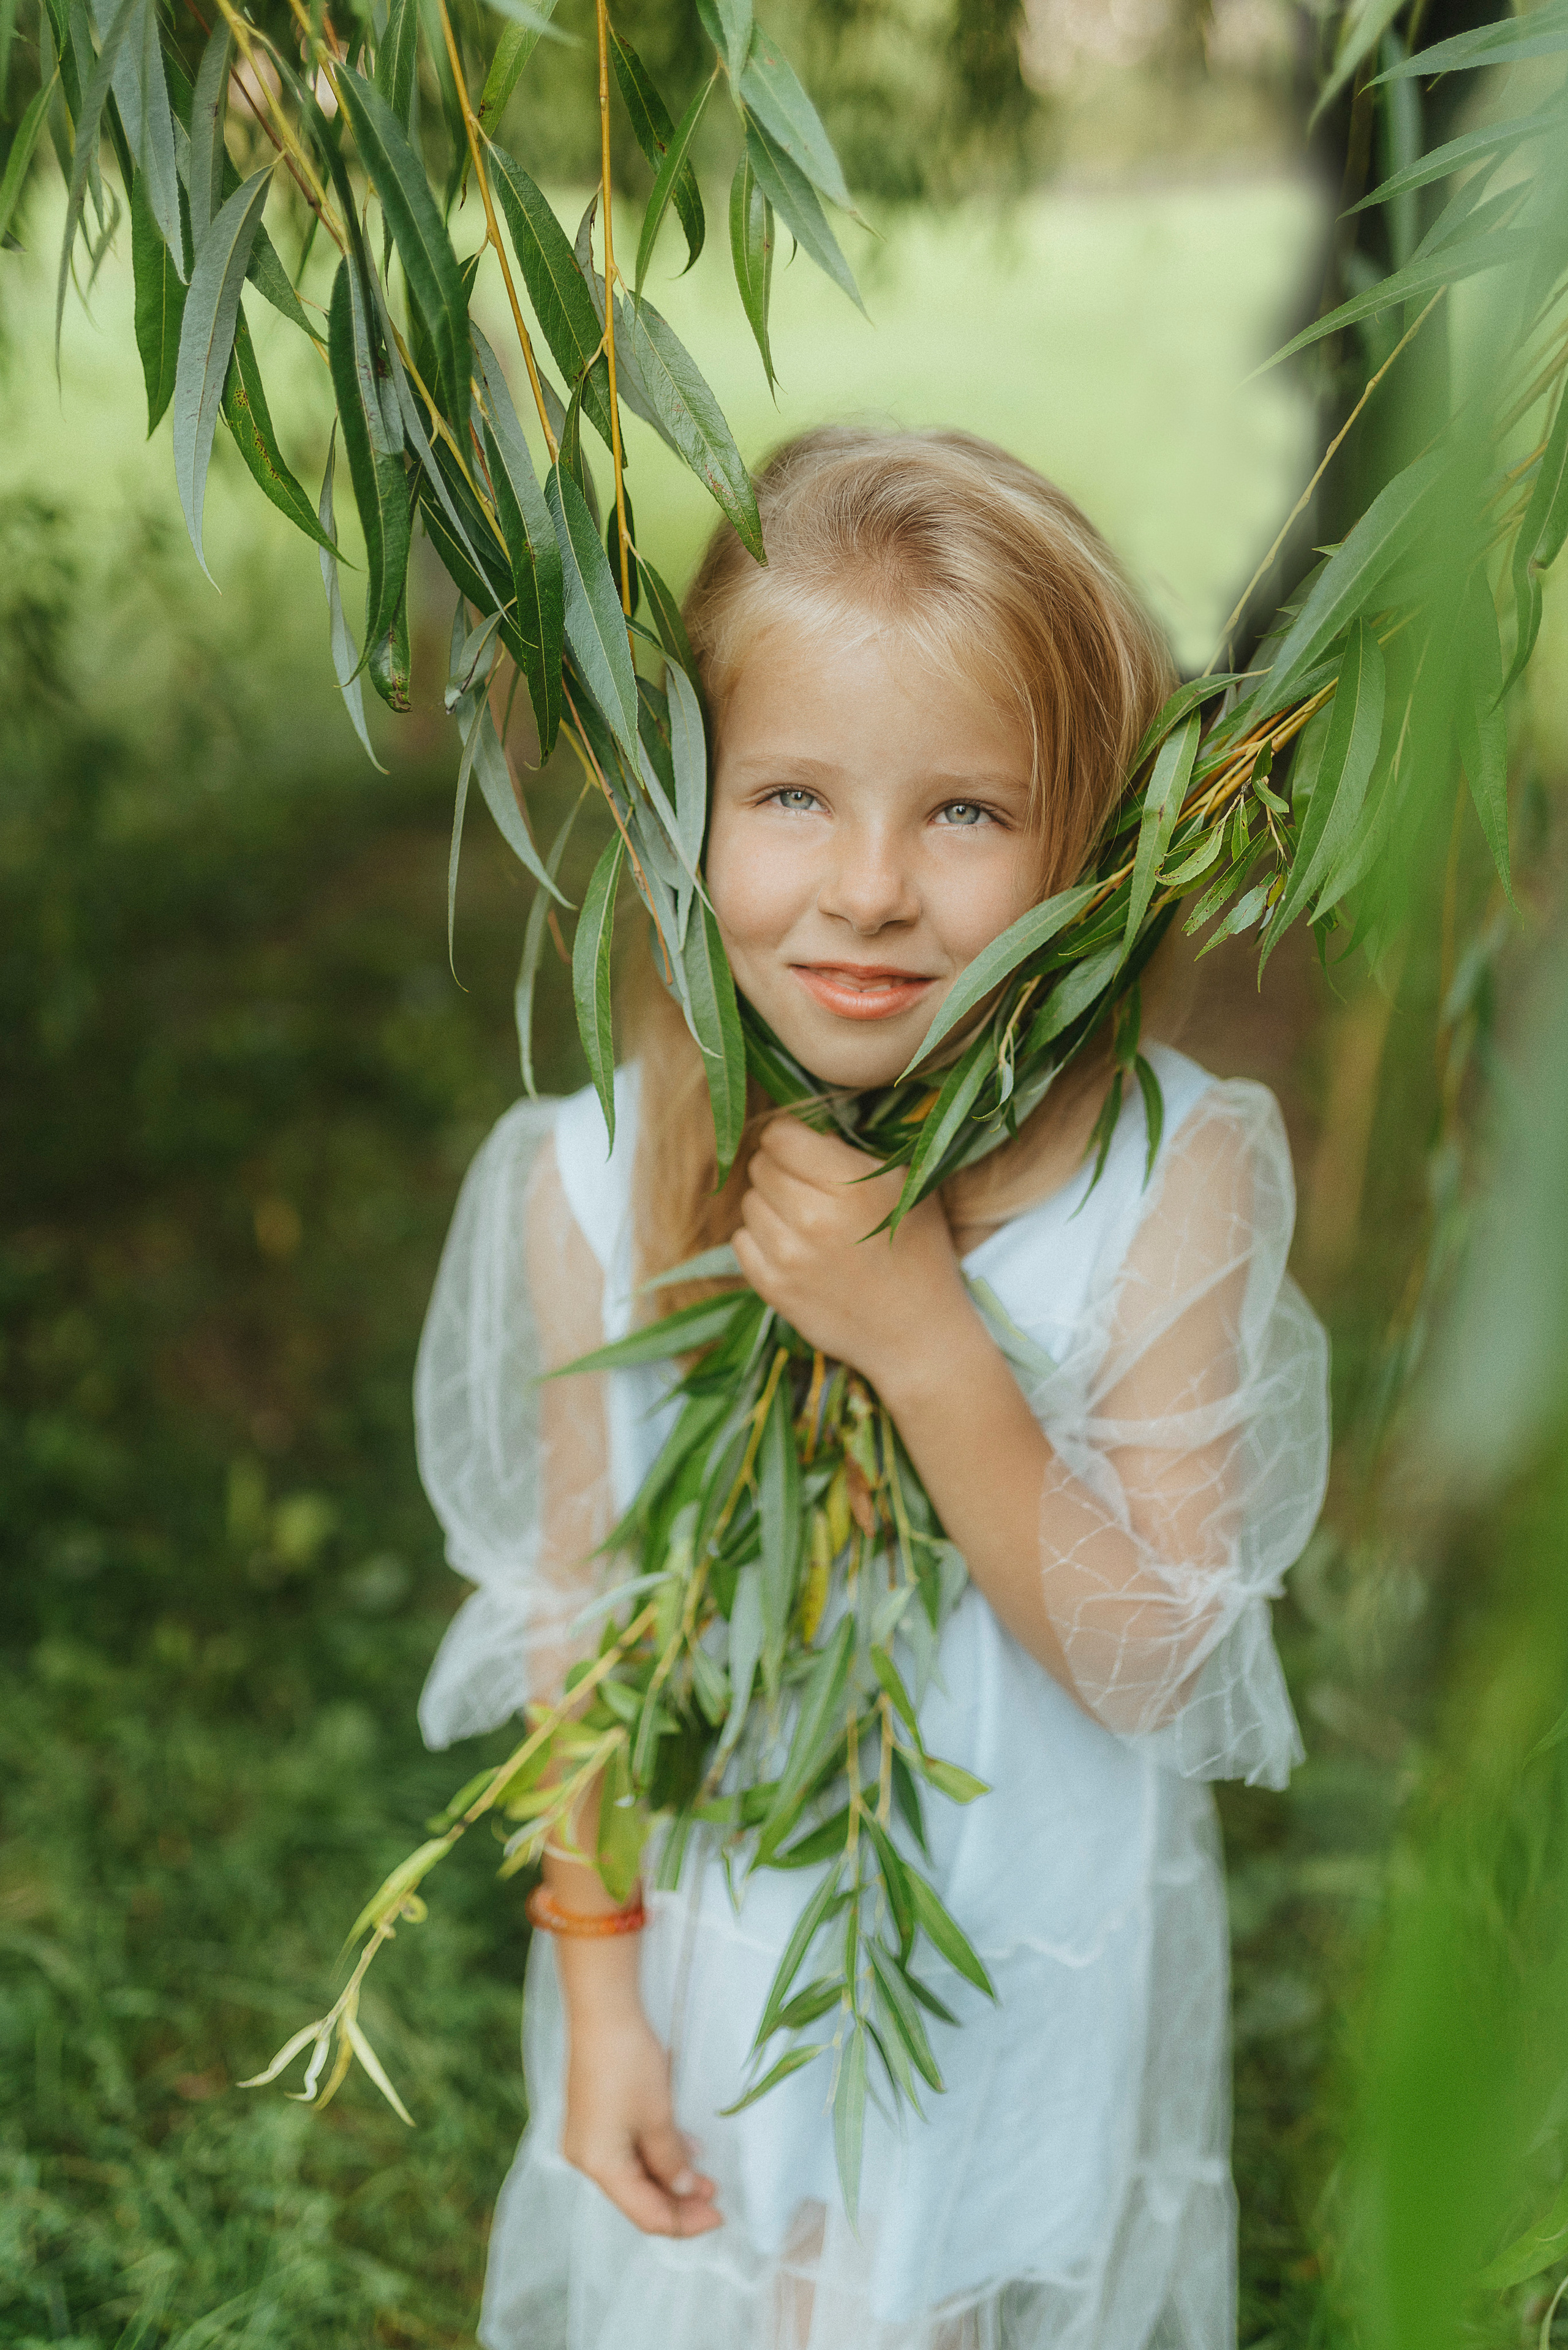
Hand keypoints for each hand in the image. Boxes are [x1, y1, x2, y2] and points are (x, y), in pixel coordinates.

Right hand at [560, 2001, 721, 2237]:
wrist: (602, 2011)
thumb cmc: (630, 2064)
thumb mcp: (658, 2117)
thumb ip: (672, 2161)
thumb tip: (684, 2190)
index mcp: (599, 2166)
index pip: (646, 2215)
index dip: (685, 2223)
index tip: (721, 2216)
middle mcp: (587, 2159)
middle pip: (637, 2197)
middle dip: (678, 2200)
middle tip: (717, 2196)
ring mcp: (588, 2138)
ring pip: (634, 2173)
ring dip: (670, 2177)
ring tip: (706, 2177)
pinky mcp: (593, 2118)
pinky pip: (627, 2151)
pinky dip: (655, 2155)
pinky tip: (684, 2150)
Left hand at [731, 1116, 972, 1399]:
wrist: (917, 1335)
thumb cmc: (918, 1252)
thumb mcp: (904, 1187)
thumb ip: (854, 1152)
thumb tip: (807, 1131)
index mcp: (849, 1184)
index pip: (780, 1135)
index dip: (790, 1138)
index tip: (804, 1150)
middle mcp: (812, 1216)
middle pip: (761, 1165)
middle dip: (781, 1170)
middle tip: (810, 1190)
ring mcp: (788, 1256)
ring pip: (749, 1202)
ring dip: (771, 1206)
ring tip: (806, 1223)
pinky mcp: (772, 1288)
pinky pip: (740, 1240)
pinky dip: (760, 1240)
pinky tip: (794, 1249)